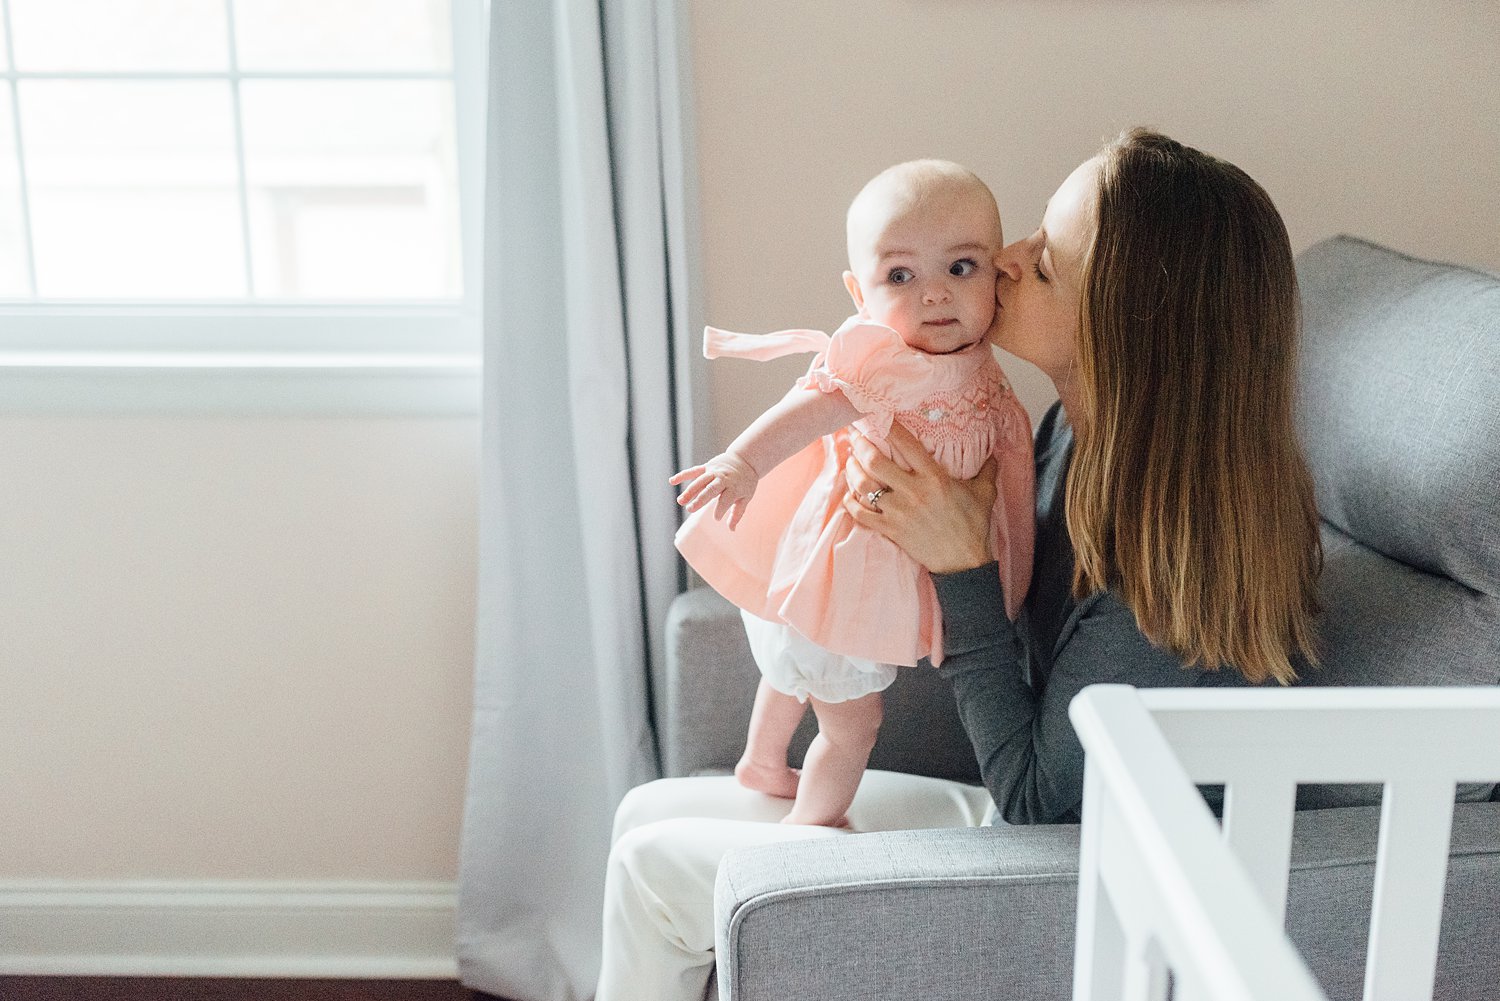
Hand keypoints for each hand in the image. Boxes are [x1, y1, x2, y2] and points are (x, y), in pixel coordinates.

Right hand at [670, 451, 759, 529]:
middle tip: (690, 509)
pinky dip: (683, 475)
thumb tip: (732, 530)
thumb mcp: (746, 497)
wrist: (746, 458)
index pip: (726, 499)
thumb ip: (737, 513)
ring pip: (700, 481)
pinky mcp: (707, 467)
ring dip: (690, 491)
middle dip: (700, 499)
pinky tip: (672, 481)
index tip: (717, 518)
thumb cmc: (745, 481)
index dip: (721, 509)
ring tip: (681, 501)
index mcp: (734, 487)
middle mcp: (723, 478)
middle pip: (710, 489)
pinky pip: (693, 471)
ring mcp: (713, 472)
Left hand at [841, 423, 997, 573]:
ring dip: (852, 471)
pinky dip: (851, 503)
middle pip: (875, 462)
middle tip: (855, 436)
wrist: (964, 562)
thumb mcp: (985, 493)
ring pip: (864, 486)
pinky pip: (861, 514)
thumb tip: (995, 450)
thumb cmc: (974, 525)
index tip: (876, 416)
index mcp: (934, 478)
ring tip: (850, 462)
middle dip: (860, 446)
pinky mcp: (890, 530)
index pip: (907, 444)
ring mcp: (899, 512)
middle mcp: (913, 492)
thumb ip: (987, 469)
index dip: (888, 427)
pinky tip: (850, 495)